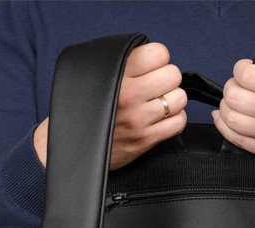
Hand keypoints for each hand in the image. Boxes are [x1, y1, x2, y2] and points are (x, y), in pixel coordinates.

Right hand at [33, 43, 186, 170]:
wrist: (75, 145)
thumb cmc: (87, 108)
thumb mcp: (97, 74)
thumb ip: (122, 61)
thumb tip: (150, 56)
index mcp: (117, 74)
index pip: (158, 53)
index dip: (158, 59)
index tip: (151, 67)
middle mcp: (129, 96)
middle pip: (173, 75)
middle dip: (167, 79)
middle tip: (156, 86)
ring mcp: (138, 119)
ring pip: (179, 98)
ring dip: (173, 100)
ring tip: (159, 103)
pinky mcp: (145, 140)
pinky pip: (179, 122)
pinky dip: (175, 119)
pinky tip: (162, 119)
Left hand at [212, 57, 254, 170]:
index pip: (248, 76)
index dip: (241, 69)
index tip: (246, 70)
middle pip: (234, 98)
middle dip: (231, 87)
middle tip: (238, 86)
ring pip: (231, 120)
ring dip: (225, 108)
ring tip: (232, 102)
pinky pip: (237, 140)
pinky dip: (225, 127)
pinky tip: (225, 119)